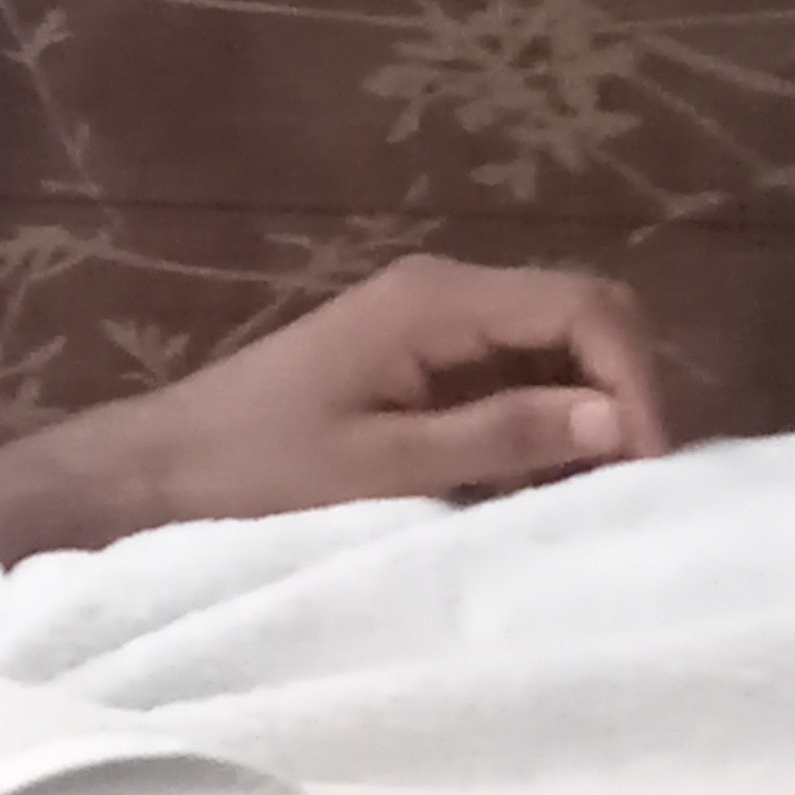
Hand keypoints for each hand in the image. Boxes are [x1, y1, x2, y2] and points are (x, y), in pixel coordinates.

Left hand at [106, 256, 676, 525]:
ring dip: (578, 418)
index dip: (634, 380)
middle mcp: (440, 296)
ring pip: (546, 355)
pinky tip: (532, 490)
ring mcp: (424, 329)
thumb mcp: (381, 469)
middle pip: (577, 319)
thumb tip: (617, 423)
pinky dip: (532, 430)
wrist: (148, 475)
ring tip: (589, 498)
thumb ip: (499, 438)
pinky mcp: (408, 367)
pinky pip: (501, 384)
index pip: (584, 307)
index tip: (646, 466)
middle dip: (619, 394)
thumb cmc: (250, 474)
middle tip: (630, 487)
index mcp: (435, 301)